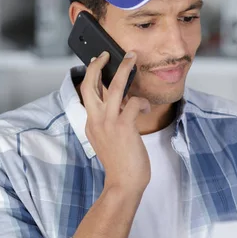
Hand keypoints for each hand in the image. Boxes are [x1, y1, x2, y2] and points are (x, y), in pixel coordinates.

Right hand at [80, 51, 150, 195]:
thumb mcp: (110, 140)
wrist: (124, 183)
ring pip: (112, 87)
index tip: (96, 65)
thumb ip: (112, 120)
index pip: (87, 95)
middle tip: (105, 54)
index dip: (92, 77)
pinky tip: (148, 108)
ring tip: (132, 57)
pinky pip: (134, 102)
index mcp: (91, 124)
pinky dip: (143, 102)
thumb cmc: (122, 164)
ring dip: (123, 69)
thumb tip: (124, 101)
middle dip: (96, 65)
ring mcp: (108, 123)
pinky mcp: (123, 127)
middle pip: (89, 84)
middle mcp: (95, 121)